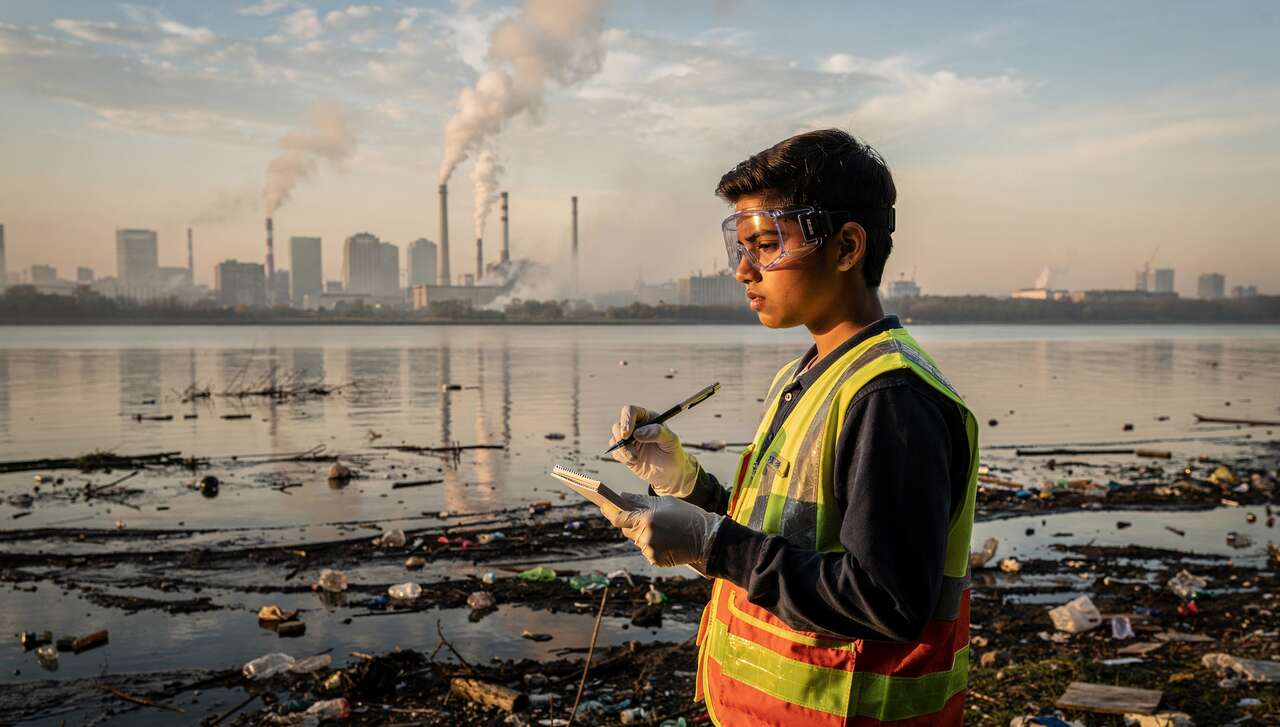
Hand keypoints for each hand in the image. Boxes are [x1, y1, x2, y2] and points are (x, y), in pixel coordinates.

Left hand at [601, 492, 721, 568]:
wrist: (708, 539)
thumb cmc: (688, 516)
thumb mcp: (666, 502)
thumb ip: (641, 501)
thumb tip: (622, 497)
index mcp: (646, 519)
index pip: (618, 517)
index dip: (608, 511)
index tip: (603, 505)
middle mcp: (645, 536)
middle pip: (626, 530)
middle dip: (630, 523)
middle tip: (640, 516)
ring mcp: (649, 550)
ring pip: (637, 541)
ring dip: (643, 534)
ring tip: (662, 528)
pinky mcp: (655, 560)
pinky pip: (646, 551)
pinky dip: (652, 545)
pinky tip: (666, 539)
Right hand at [609, 405, 699, 497]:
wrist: (670, 473)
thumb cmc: (672, 453)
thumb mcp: (671, 441)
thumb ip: (657, 433)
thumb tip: (638, 433)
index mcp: (648, 418)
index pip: (631, 411)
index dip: (626, 420)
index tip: (627, 433)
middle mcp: (636, 427)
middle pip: (618, 425)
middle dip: (621, 436)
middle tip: (628, 446)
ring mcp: (629, 440)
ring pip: (615, 439)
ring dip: (623, 450)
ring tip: (636, 459)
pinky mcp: (625, 452)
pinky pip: (615, 452)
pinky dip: (623, 457)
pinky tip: (634, 462)